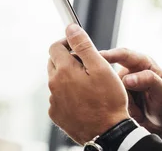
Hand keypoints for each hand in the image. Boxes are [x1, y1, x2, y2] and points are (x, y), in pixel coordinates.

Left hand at [48, 24, 129, 143]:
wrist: (107, 132)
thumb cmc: (108, 100)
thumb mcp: (100, 67)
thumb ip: (84, 46)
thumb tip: (71, 29)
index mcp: (64, 71)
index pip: (55, 46)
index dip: (68, 42)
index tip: (79, 46)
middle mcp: (53, 85)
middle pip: (54, 62)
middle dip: (68, 59)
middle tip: (88, 65)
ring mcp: (54, 101)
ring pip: (57, 80)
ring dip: (69, 77)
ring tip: (89, 85)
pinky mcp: (57, 114)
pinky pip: (59, 97)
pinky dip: (69, 93)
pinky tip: (85, 99)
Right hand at [100, 48, 161, 149]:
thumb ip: (148, 81)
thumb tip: (127, 78)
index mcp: (144, 63)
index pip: (125, 55)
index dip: (110, 55)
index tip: (98, 57)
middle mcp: (132, 71)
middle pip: (113, 74)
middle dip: (117, 88)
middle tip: (128, 101)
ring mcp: (125, 85)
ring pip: (111, 90)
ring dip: (122, 101)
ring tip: (138, 109)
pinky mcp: (121, 97)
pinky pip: (112, 101)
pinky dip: (121, 108)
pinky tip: (133, 113)